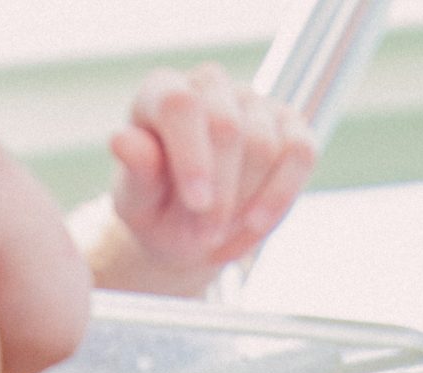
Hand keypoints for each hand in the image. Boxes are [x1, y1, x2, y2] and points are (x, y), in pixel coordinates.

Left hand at [83, 64, 315, 296]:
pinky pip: (301, 153)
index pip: (179, 105)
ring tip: (221, 238)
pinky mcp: (291, 124)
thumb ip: (136, 173)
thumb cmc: (159, 211)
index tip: (197, 204)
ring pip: (265, 146)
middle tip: (204, 239)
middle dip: (221, 194)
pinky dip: (280, 198)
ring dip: (245, 205)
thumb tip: (121, 140)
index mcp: (161, 92)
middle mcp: (208, 85)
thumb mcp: (138, 203)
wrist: (194, 230)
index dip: (192, 155)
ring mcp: (253, 100)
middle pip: (228, 127)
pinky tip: (255, 227)